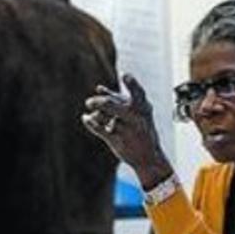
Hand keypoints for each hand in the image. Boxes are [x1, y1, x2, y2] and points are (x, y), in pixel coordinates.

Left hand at [83, 74, 172, 189]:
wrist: (149, 157)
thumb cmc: (141, 130)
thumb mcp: (136, 114)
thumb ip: (118, 99)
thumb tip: (98, 88)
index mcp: (143, 108)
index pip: (138, 93)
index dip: (132, 84)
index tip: (125, 75)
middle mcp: (136, 118)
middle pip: (111, 104)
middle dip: (97, 102)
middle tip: (89, 102)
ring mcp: (127, 130)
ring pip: (103, 116)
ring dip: (95, 115)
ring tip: (94, 115)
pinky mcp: (118, 141)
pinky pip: (99, 129)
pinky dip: (90, 122)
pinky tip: (85, 118)